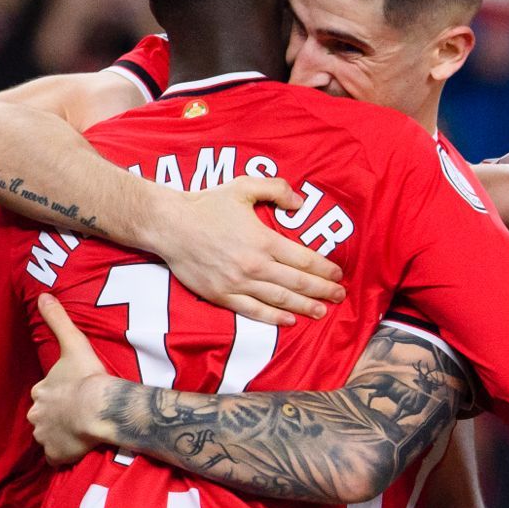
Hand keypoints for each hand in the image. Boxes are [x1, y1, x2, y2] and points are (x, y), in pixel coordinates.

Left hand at [29, 294, 115, 464]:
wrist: (98, 408)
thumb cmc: (87, 377)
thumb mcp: (74, 344)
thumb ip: (58, 320)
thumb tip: (43, 295)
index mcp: (41, 391)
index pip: (46, 393)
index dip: (60, 393)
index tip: (75, 393)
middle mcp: (37, 414)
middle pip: (45, 415)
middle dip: (59, 415)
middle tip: (81, 413)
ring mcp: (45, 436)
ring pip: (51, 436)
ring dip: (63, 434)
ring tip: (84, 431)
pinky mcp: (56, 454)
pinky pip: (58, 457)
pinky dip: (66, 455)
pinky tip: (81, 450)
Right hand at [145, 176, 344, 326]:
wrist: (168, 225)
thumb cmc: (207, 204)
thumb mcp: (244, 187)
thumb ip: (276, 189)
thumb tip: (300, 203)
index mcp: (263, 240)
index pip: (303, 259)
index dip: (324, 269)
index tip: (338, 274)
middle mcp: (254, 265)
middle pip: (297, 283)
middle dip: (322, 290)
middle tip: (340, 295)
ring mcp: (237, 283)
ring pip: (279, 300)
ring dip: (304, 307)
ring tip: (322, 311)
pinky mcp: (221, 295)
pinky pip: (252, 310)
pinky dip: (273, 317)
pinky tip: (289, 320)